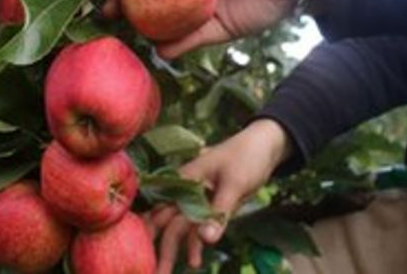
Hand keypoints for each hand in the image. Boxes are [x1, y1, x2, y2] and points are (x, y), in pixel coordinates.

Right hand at [149, 119, 291, 272]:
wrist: (265, 145)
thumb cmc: (246, 156)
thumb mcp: (234, 183)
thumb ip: (219, 212)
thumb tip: (206, 240)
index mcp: (184, 181)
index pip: (161, 209)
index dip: (148, 232)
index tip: (141, 254)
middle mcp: (186, 191)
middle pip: (167, 223)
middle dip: (161, 248)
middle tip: (157, 273)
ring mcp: (198, 200)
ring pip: (180, 228)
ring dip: (175, 250)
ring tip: (166, 273)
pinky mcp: (211, 207)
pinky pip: (197, 228)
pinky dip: (194, 243)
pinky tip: (194, 261)